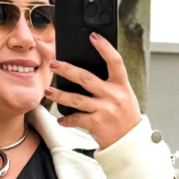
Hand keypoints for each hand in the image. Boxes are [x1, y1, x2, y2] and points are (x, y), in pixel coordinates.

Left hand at [44, 32, 141, 150]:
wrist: (129, 142)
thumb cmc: (125, 117)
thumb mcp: (124, 96)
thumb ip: (110, 83)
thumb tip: (87, 71)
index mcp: (122, 85)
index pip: (115, 61)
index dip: (104, 47)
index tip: (93, 36)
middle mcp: (113, 96)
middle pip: (86, 78)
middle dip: (67, 70)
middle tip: (53, 64)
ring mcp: (105, 110)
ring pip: (77, 99)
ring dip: (60, 95)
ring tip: (48, 91)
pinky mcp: (97, 124)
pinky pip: (77, 119)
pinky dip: (67, 120)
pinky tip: (60, 119)